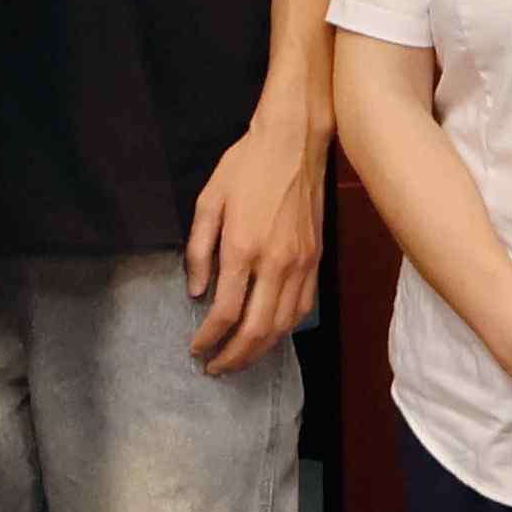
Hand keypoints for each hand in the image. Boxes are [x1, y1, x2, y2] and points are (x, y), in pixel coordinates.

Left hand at [185, 105, 328, 373]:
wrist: (294, 142)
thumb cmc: (245, 166)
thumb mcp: (208, 200)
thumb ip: (199, 250)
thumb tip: (196, 293)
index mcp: (243, 248)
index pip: (225, 312)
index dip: (208, 338)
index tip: (195, 349)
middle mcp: (275, 263)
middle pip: (256, 330)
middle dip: (233, 357)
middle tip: (214, 368)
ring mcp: (301, 264)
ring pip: (283, 325)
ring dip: (259, 351)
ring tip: (238, 360)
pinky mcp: (316, 260)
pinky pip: (301, 308)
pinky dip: (284, 330)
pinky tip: (268, 335)